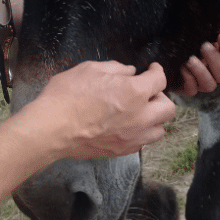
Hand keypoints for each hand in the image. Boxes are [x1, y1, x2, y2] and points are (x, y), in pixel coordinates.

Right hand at [36, 61, 175, 159]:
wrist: (51, 128)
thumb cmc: (67, 96)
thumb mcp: (90, 69)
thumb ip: (116, 68)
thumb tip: (129, 72)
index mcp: (134, 92)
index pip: (160, 80)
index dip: (157, 72)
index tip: (152, 70)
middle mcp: (140, 117)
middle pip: (168, 108)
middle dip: (160, 96)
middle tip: (146, 91)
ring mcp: (132, 137)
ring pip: (159, 130)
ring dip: (154, 118)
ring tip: (140, 112)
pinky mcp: (121, 151)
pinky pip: (142, 143)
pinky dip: (141, 133)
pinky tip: (127, 125)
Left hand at [178, 18, 219, 95]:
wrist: (161, 53)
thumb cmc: (183, 41)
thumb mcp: (198, 31)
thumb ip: (216, 26)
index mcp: (215, 58)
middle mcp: (210, 73)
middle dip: (215, 60)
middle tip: (203, 46)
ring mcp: (199, 83)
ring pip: (210, 85)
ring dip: (201, 71)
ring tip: (190, 59)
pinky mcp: (186, 89)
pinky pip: (192, 90)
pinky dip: (188, 78)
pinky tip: (181, 68)